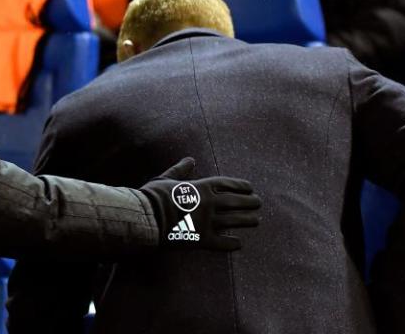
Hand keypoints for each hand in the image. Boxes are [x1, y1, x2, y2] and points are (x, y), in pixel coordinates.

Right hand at [139, 157, 259, 250]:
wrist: (145, 218)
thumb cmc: (152, 197)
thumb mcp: (166, 178)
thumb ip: (181, 170)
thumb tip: (190, 160)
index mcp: (200, 187)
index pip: (227, 184)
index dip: (241, 186)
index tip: (250, 188)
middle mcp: (208, 204)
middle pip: (236, 202)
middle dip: (249, 202)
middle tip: (258, 203)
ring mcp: (207, 222)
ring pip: (234, 221)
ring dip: (247, 220)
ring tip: (256, 220)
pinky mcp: (201, 240)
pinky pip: (222, 243)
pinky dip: (232, 244)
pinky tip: (239, 244)